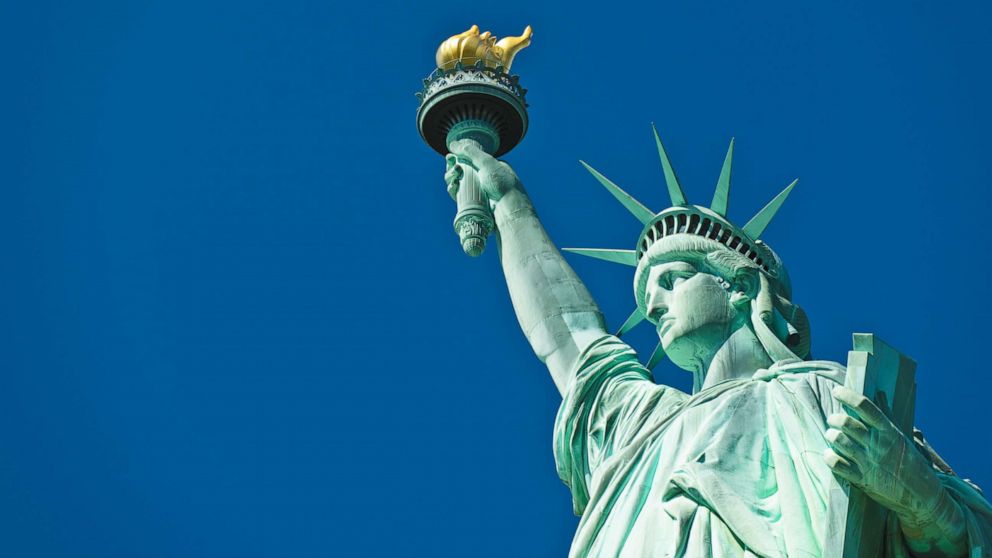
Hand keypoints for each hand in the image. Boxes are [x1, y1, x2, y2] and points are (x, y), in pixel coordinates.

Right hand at [444, 139, 522, 203]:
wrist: (509, 210)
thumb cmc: (502, 184)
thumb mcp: (487, 163)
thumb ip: (470, 152)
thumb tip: (452, 144)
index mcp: (490, 166)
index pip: (469, 159)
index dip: (457, 157)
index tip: (450, 157)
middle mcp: (484, 178)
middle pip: (461, 171)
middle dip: (452, 169)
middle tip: (454, 169)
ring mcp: (478, 191)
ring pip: (458, 183)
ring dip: (451, 178)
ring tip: (453, 179)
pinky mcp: (473, 203)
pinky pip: (459, 195)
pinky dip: (453, 190)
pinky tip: (453, 188)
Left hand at [824, 386, 943, 521]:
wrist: (922, 495)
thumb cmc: (910, 462)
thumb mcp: (901, 436)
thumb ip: (887, 415)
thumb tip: (879, 393)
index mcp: (889, 431)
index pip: (864, 406)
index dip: (847, 395)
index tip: (836, 391)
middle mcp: (877, 444)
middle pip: (846, 423)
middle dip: (835, 419)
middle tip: (834, 421)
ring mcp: (869, 462)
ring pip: (839, 440)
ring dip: (831, 436)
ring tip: (832, 436)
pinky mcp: (862, 479)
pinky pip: (837, 464)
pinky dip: (829, 457)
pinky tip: (830, 454)